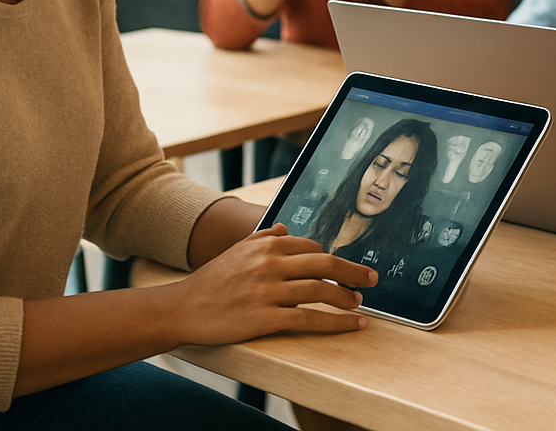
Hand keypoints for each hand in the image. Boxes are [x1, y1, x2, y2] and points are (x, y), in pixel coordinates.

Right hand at [163, 224, 378, 344]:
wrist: (183, 308)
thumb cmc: (212, 280)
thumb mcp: (237, 250)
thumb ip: (263, 237)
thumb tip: (286, 230)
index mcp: (267, 246)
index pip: (313, 248)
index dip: (332, 261)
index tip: (345, 270)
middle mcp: (270, 264)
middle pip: (325, 265)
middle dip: (354, 272)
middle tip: (372, 279)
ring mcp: (268, 291)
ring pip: (320, 292)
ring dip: (346, 299)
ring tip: (358, 304)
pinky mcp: (264, 318)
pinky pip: (309, 319)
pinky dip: (335, 323)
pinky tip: (352, 325)